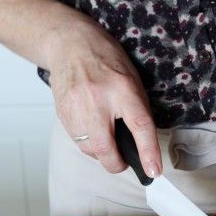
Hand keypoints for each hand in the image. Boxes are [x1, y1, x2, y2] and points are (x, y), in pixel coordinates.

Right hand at [46, 22, 160, 175]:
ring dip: (102, 153)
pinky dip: (89, 143)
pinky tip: (93, 130)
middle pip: (106, 149)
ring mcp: (76, 108)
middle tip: (124, 162)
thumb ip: (136, 110)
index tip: (153, 171)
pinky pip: (78, 142)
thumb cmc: (106, 62)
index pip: (139, 126)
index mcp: (122, 89)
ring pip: (90, 149)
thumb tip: (142, 145)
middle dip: (117, 164)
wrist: (70, 45)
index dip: (148, 152)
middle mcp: (97, 100)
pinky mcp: (62, 114)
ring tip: (107, 138)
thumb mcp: (132, 81)